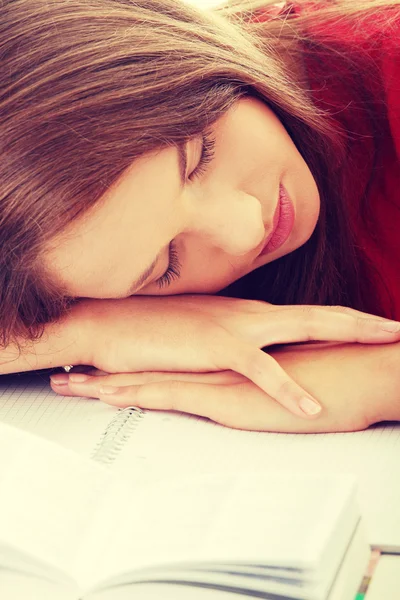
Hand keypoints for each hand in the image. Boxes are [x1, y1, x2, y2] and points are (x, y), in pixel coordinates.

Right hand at [53, 295, 399, 418]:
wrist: (112, 319)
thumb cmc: (157, 328)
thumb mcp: (203, 334)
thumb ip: (231, 341)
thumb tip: (251, 351)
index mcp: (250, 314)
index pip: (306, 315)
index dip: (342, 320)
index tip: (371, 327)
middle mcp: (251, 314)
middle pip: (319, 313)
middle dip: (362, 320)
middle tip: (396, 327)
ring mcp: (237, 326)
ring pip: (303, 325)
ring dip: (348, 331)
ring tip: (384, 338)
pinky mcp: (216, 347)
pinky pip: (259, 369)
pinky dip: (286, 388)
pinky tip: (311, 405)